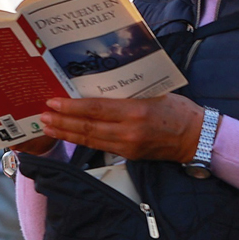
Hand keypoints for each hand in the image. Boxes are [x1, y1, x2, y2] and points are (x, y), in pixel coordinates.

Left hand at [39, 95, 205, 161]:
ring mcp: (126, 145)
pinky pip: (98, 146)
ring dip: (65, 133)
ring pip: (89, 139)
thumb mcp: (155, 93)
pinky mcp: (127, 155)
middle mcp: (129, 131)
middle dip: (62, 120)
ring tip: (47, 126)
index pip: (96, 109)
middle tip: (42, 114)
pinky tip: (67, 135)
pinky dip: (80, 140)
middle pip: (87, 126)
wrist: (196, 137)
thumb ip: (127, 93)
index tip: (53, 102)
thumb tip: (98, 85)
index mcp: (136, 111)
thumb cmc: (177, 110)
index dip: (72, 107)